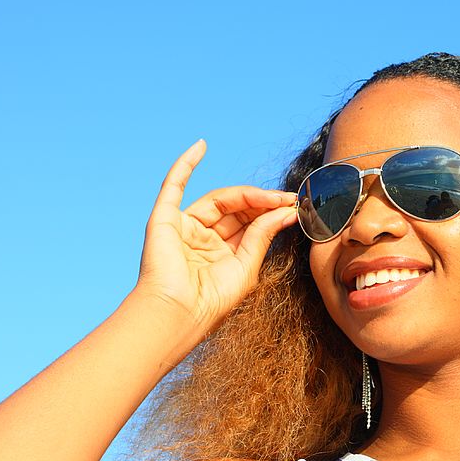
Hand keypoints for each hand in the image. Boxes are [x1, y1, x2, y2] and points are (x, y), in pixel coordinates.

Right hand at [133, 139, 297, 332]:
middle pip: (237, 209)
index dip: (271, 213)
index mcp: (222, 253)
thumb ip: (262, 235)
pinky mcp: (164, 219)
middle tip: (289, 199)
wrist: (179, 313)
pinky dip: (185, 164)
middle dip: (263, 202)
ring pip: (218, 199)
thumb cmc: (212, 301)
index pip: (250, 224)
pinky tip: (202, 146)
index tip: (294, 207)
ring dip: (246, 193)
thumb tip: (286, 210)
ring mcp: (183, 227)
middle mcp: (203, 239)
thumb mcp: (247, 266)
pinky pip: (173, 185)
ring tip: (272, 196)